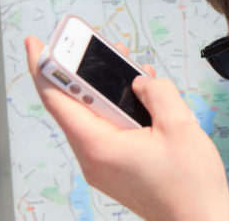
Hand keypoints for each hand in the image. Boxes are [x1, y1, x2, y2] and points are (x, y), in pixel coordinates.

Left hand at [25, 36, 228, 220]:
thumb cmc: (190, 185)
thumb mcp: (180, 126)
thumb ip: (157, 91)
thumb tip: (142, 80)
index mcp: (100, 146)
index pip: (58, 98)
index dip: (45, 65)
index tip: (39, 42)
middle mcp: (94, 158)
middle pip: (77, 105)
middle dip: (87, 72)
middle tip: (97, 46)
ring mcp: (104, 166)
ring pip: (96, 117)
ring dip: (109, 91)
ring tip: (129, 68)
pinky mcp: (116, 169)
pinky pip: (109, 132)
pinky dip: (120, 111)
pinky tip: (142, 98)